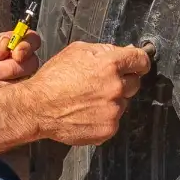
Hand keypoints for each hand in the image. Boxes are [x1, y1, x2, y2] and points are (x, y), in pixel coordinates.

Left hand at [0, 29, 41, 99]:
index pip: (29, 40)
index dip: (27, 45)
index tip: (15, 53)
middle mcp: (12, 63)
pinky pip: (13, 99)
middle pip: (30, 63)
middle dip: (11, 68)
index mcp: (4, 45)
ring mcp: (11, 83)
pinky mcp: (7, 100)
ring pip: (22, 82)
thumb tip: (8, 44)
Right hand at [0, 41, 150, 152]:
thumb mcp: (76, 51)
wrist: (37, 107)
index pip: (141, 60)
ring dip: (112, 100)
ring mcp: (113, 110)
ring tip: (89, 100)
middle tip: (101, 84)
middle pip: (135, 82)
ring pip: (123, 102)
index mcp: (110, 64)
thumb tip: (124, 51)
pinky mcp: (108, 128)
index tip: (137, 65)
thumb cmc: (53, 78)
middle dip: (123, 81)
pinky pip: (114, 120)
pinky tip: (87, 112)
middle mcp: (116, 87)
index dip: (139, 61)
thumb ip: (103, 50)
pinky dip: (104, 117)